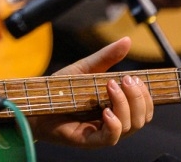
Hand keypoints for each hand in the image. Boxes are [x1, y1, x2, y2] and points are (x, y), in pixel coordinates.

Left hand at [31, 38, 151, 146]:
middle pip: (141, 118)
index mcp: (116, 107)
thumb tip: (127, 40)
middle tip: (125, 80)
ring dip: (125, 105)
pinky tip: (107, 111)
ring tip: (111, 86)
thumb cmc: (60, 89)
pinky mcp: (90, 140)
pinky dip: (114, 125)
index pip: (144, 108)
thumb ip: (106, 57)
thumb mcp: (85, 69)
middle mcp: (113, 121)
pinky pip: (111, 138)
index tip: (135, 78)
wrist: (34, 102)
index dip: (146, 95)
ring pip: (130, 126)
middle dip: (138, 98)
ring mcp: (102, 132)